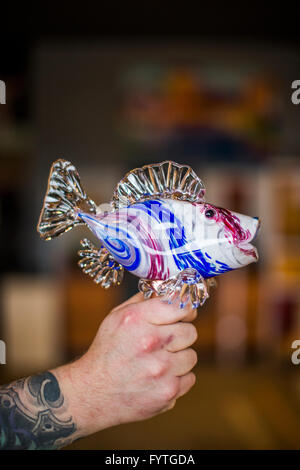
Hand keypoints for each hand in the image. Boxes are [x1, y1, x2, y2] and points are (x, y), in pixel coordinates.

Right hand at [56, 293, 197, 436]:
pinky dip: (177, 378)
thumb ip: (144, 300)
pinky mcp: (167, 392)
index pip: (180, 305)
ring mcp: (160, 369)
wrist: (93, 393)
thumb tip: (169, 287)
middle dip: (180, 335)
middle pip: (190, 331)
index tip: (183, 313)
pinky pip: (189, 378)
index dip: (185, 309)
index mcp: (136, 319)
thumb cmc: (106, 352)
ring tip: (158, 361)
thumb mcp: (116, 317)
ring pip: (191, 356)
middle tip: (165, 341)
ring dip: (179, 358)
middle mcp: (149, 342)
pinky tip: (158, 378)